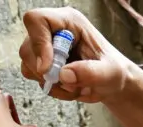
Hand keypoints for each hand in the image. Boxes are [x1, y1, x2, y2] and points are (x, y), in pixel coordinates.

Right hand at [19, 7, 134, 103]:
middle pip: (28, 47)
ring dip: (51, 83)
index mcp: (69, 22)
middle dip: (46, 71)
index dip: (38, 43)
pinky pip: (34, 77)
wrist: (112, 83)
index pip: (37, 20)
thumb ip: (90, 72)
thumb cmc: (114, 71)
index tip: (48, 68)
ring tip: (75, 87)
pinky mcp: (42, 64)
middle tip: (69, 82)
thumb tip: (64, 75)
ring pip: (28, 65)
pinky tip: (69, 89)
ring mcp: (45, 48)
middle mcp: (53, 31)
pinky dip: (51, 88)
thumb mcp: (110, 72)